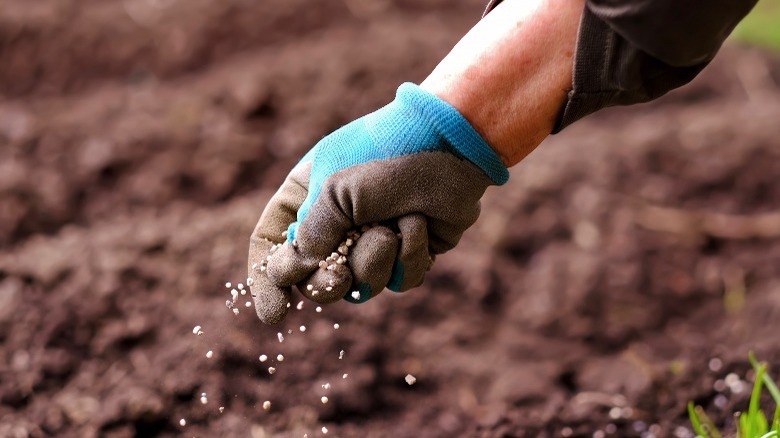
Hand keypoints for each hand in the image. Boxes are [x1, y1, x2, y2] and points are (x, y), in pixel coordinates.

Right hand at [247, 83, 507, 324]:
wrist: (451, 143)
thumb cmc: (386, 155)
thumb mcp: (334, 190)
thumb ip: (310, 236)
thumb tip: (294, 274)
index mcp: (305, 198)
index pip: (271, 245)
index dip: (268, 282)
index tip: (276, 314)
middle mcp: (336, 223)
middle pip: (314, 280)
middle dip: (328, 284)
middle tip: (339, 278)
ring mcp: (373, 240)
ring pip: (361, 287)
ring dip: (375, 261)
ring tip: (391, 227)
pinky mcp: (409, 252)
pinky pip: (400, 282)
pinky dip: (409, 257)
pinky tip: (419, 224)